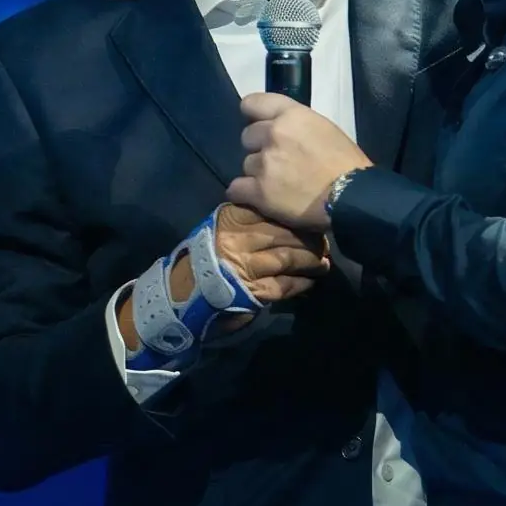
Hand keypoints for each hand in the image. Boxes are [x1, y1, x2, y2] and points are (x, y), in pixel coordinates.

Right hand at [210, 201, 327, 304]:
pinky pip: (284, 284)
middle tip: (323, 243)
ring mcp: (245, 265)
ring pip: (288, 257)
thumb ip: (248, 220)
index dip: (296, 216)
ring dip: (311, 261)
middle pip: (285, 232)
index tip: (311, 219)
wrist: (182, 294)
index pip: (273, 211)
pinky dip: (301, 283)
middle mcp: (239, 238)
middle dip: (310, 238)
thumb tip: (284, 215)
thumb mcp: (222, 229)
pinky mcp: (252, 290)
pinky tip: (310, 282)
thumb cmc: (204, 259)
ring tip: (322, 263)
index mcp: (232, 218)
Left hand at [229, 96, 369, 232]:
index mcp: (291, 115)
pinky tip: (258, 197)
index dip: (253, 115)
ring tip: (276, 184)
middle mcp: (273, 134)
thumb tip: (281, 131)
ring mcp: (264, 163)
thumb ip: (297, 126)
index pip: (252, 103)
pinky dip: (245, 193)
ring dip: (257, 173)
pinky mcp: (258, 191)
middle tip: (276, 161)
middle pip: (247, 137)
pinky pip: (236, 188)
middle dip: (258, 147)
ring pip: (246, 164)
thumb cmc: (346, 164)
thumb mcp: (324, 129)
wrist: (351, 197)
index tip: (258, 124)